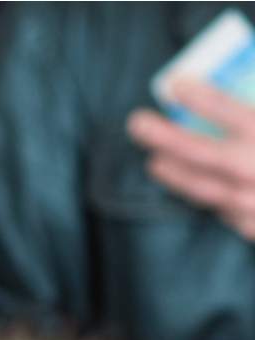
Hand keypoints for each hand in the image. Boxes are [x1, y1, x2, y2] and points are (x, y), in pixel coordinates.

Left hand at [128, 80, 254, 239]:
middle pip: (200, 151)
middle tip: (137, 123)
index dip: (199, 96)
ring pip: (203, 189)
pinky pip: (226, 212)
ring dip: (174, 175)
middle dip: (165, 136)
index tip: (175, 84)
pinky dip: (211, 200)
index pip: (228, 110)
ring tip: (154, 163)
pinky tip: (198, 191)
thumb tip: (248, 95)